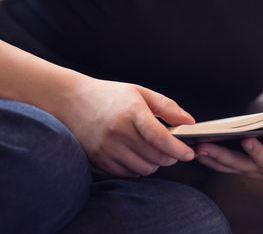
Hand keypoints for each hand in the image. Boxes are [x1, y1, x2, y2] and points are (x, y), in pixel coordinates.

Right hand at [60, 77, 194, 176]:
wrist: (69, 101)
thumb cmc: (109, 96)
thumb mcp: (139, 92)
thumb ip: (167, 107)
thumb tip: (189, 122)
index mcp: (131, 112)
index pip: (160, 138)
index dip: (178, 149)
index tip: (189, 153)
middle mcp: (118, 132)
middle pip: (156, 157)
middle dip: (171, 156)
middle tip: (172, 149)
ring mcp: (106, 148)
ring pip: (144, 169)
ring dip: (155, 163)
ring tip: (152, 150)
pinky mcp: (97, 160)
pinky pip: (128, 173)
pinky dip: (138, 168)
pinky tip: (135, 154)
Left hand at [196, 138, 262, 187]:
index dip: (257, 152)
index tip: (247, 141)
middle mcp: (261, 170)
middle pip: (238, 164)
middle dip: (220, 155)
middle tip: (203, 145)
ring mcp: (249, 170)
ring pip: (227, 166)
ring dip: (210, 158)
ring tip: (193, 147)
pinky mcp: (242, 167)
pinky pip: (224, 166)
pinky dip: (210, 160)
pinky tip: (197, 151)